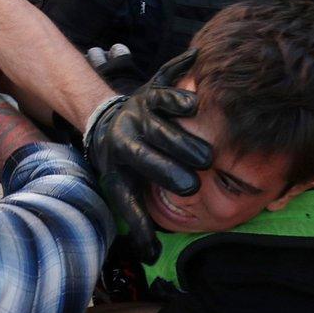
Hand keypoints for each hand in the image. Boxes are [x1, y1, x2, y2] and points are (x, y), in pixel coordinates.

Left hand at [86, 50, 212, 261]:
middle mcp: (130, 122)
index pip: (142, 160)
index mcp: (122, 150)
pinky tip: (197, 56)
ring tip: (207, 118)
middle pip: (157, 132)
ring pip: (162, 103)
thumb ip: (138, 221)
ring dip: (183, 108)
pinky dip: (180, 66)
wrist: (106, 125)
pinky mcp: (153, 84)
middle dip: (181, 145)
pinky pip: (165, 73)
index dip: (165, 172)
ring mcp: (141, 101)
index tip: (191, 188)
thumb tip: (150, 256)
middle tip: (208, 161)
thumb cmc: (123, 166)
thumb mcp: (123, 192)